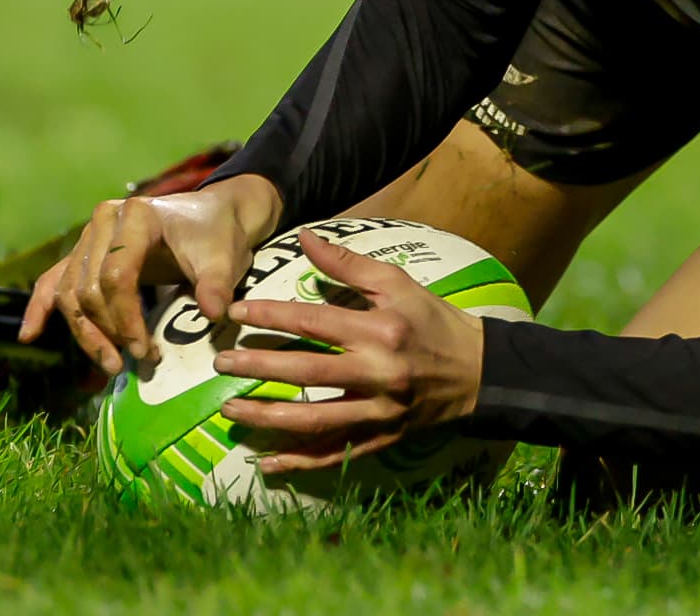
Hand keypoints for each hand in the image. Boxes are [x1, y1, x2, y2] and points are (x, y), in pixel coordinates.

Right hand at [16, 172, 279, 374]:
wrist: (214, 216)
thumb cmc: (217, 236)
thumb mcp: (225, 258)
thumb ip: (217, 284)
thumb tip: (213, 312)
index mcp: (137, 216)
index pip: (116, 275)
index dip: (126, 319)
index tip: (145, 353)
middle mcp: (104, 221)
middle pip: (89, 288)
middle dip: (109, 331)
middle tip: (136, 362)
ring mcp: (89, 237)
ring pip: (70, 293)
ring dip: (85, 333)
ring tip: (110, 365)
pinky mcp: (84, 254)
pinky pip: (54, 280)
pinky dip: (40, 308)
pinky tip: (28, 336)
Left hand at [211, 227, 486, 475]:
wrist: (478, 371)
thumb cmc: (433, 320)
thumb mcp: (397, 283)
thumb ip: (347, 264)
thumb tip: (305, 237)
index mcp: (380, 330)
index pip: (314, 322)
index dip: (271, 316)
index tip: (236, 314)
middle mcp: (378, 373)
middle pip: (306, 372)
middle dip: (259, 367)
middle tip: (221, 363)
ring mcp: (379, 412)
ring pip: (314, 421)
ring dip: (268, 418)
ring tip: (232, 409)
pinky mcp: (382, 439)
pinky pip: (334, 454)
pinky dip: (299, 462)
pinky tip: (266, 462)